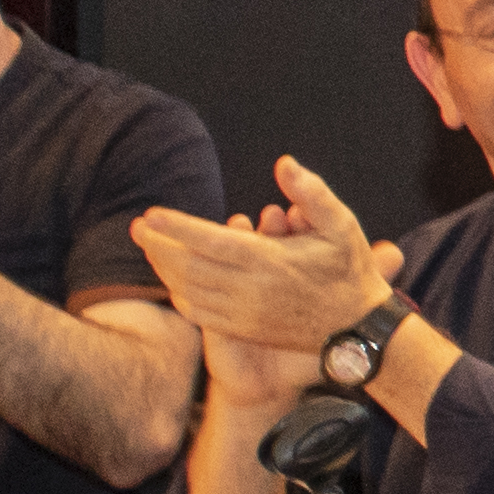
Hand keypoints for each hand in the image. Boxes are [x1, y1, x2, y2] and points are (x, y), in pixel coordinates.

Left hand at [130, 159, 387, 367]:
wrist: (356, 325)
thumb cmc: (349, 269)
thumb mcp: (342, 224)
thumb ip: (311, 193)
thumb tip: (283, 164)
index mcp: (271, 261)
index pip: (211, 241)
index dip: (177, 227)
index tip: (151, 214)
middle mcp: (252, 289)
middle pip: (189, 266)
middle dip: (159, 246)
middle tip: (138, 227)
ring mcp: (245, 313)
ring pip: (189, 290)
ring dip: (164, 268)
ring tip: (150, 247)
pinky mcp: (244, 330)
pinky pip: (199, 313)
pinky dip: (180, 295)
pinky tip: (174, 281)